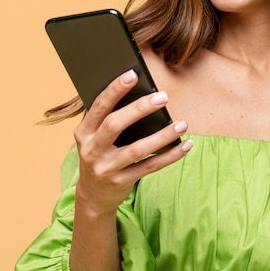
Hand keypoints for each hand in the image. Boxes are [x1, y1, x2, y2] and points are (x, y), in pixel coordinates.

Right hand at [73, 69, 190, 215]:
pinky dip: (170, 156)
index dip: (115, 89)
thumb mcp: (96, 137)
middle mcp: (91, 149)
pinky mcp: (121, 182)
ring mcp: (106, 168)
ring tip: (182, 124)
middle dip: (139, 109)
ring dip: (162, 136)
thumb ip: (111, 118)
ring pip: (137, 149)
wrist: (92, 196)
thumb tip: (143, 93)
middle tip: (163, 97)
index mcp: (84, 132)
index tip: (133, 74)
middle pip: (114, 125)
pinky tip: (185, 145)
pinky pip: (150, 167)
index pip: (99, 106)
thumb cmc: (101, 155)